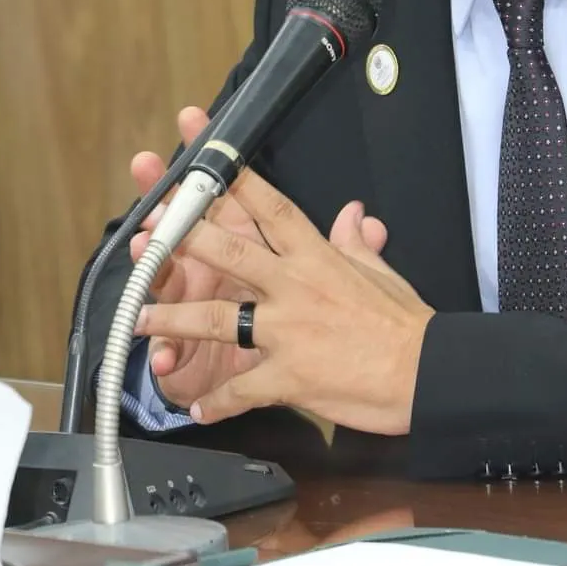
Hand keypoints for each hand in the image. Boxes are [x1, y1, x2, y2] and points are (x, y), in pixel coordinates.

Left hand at [134, 167, 433, 434]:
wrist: (428, 373)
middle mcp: (295, 288)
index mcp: (318, 258)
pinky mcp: (288, 376)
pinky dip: (217, 401)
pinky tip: (196, 406)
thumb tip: (353, 214)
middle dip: (183, 238)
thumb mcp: (381, 273)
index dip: (234, 181)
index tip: (202, 159)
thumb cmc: (407, 325)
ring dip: (173, 319)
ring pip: (217, 318)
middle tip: (148, 230)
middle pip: (229, 251)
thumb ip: (356, 243)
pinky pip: (241, 389)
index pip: (270, 209)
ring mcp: (288, 331)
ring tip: (138, 320)